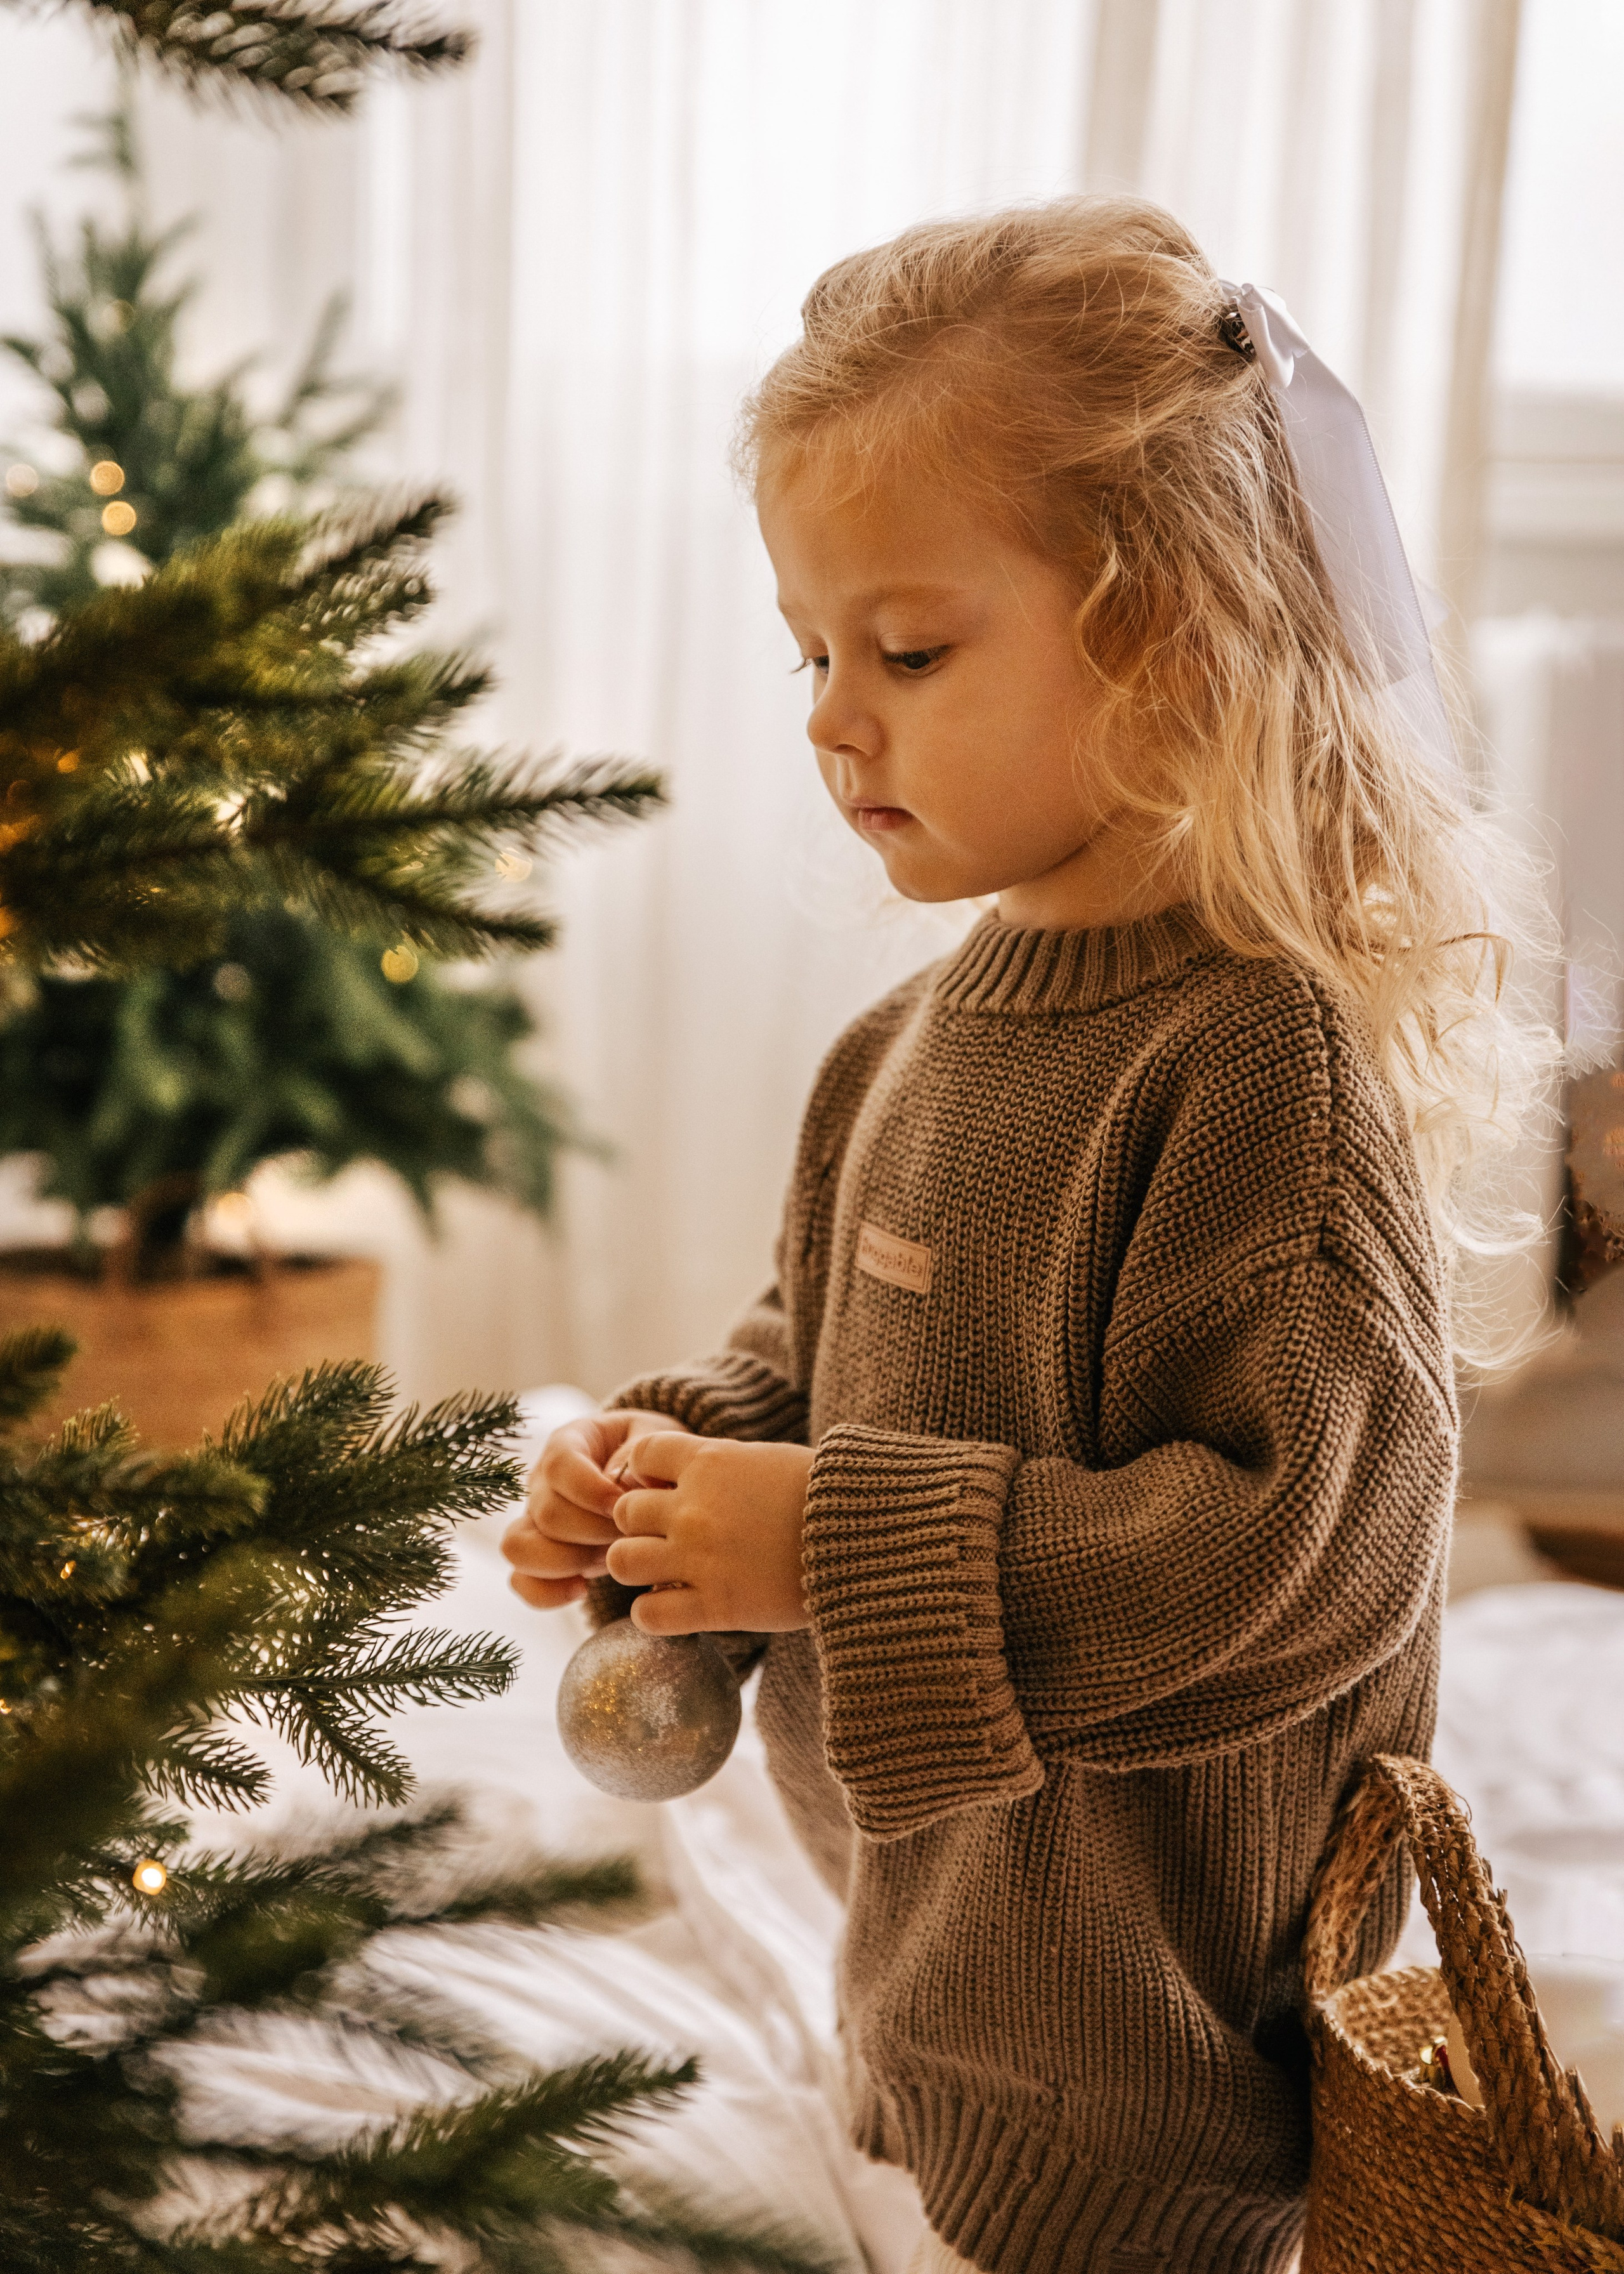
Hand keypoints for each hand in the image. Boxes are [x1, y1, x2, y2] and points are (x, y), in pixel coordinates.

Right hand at [502, 1409, 689, 1609]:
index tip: (624, 1505)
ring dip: (567, 1561)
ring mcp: (534, 1520)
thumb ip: (642, 1454)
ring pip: (519, 1548)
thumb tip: (623, 1482)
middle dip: (593, 1531)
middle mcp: (542, 1481)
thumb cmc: (650, 1457)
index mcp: (569, 1443)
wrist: (648, 1480)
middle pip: (547, 1513)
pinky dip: (546, 1592)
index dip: (590, 1490)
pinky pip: (521, 1581)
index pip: (559, 1466)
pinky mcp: (539, 1556)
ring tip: (606, 1559)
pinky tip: (583, 1588)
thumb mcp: (655, 1439)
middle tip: (629, 1533)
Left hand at [606, 1432, 812, 1634]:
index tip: (666, 1489)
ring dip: (637, 1567)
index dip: (647, 1473)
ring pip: (621, 1561)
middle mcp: (694, 1509)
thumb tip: (697, 1471)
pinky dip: (653, 1614)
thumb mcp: (768, 1460)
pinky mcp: (715, 1606)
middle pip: (623, 1512)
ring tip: (663, 1574)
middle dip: (640, 1525)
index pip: (640, 1455)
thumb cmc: (829, 1495)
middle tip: (667, 1538)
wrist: (869, 1538)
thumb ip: (723, 1467)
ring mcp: (700, 1559)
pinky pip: (647, 1615)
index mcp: (710, 1462)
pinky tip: (676, 1608)